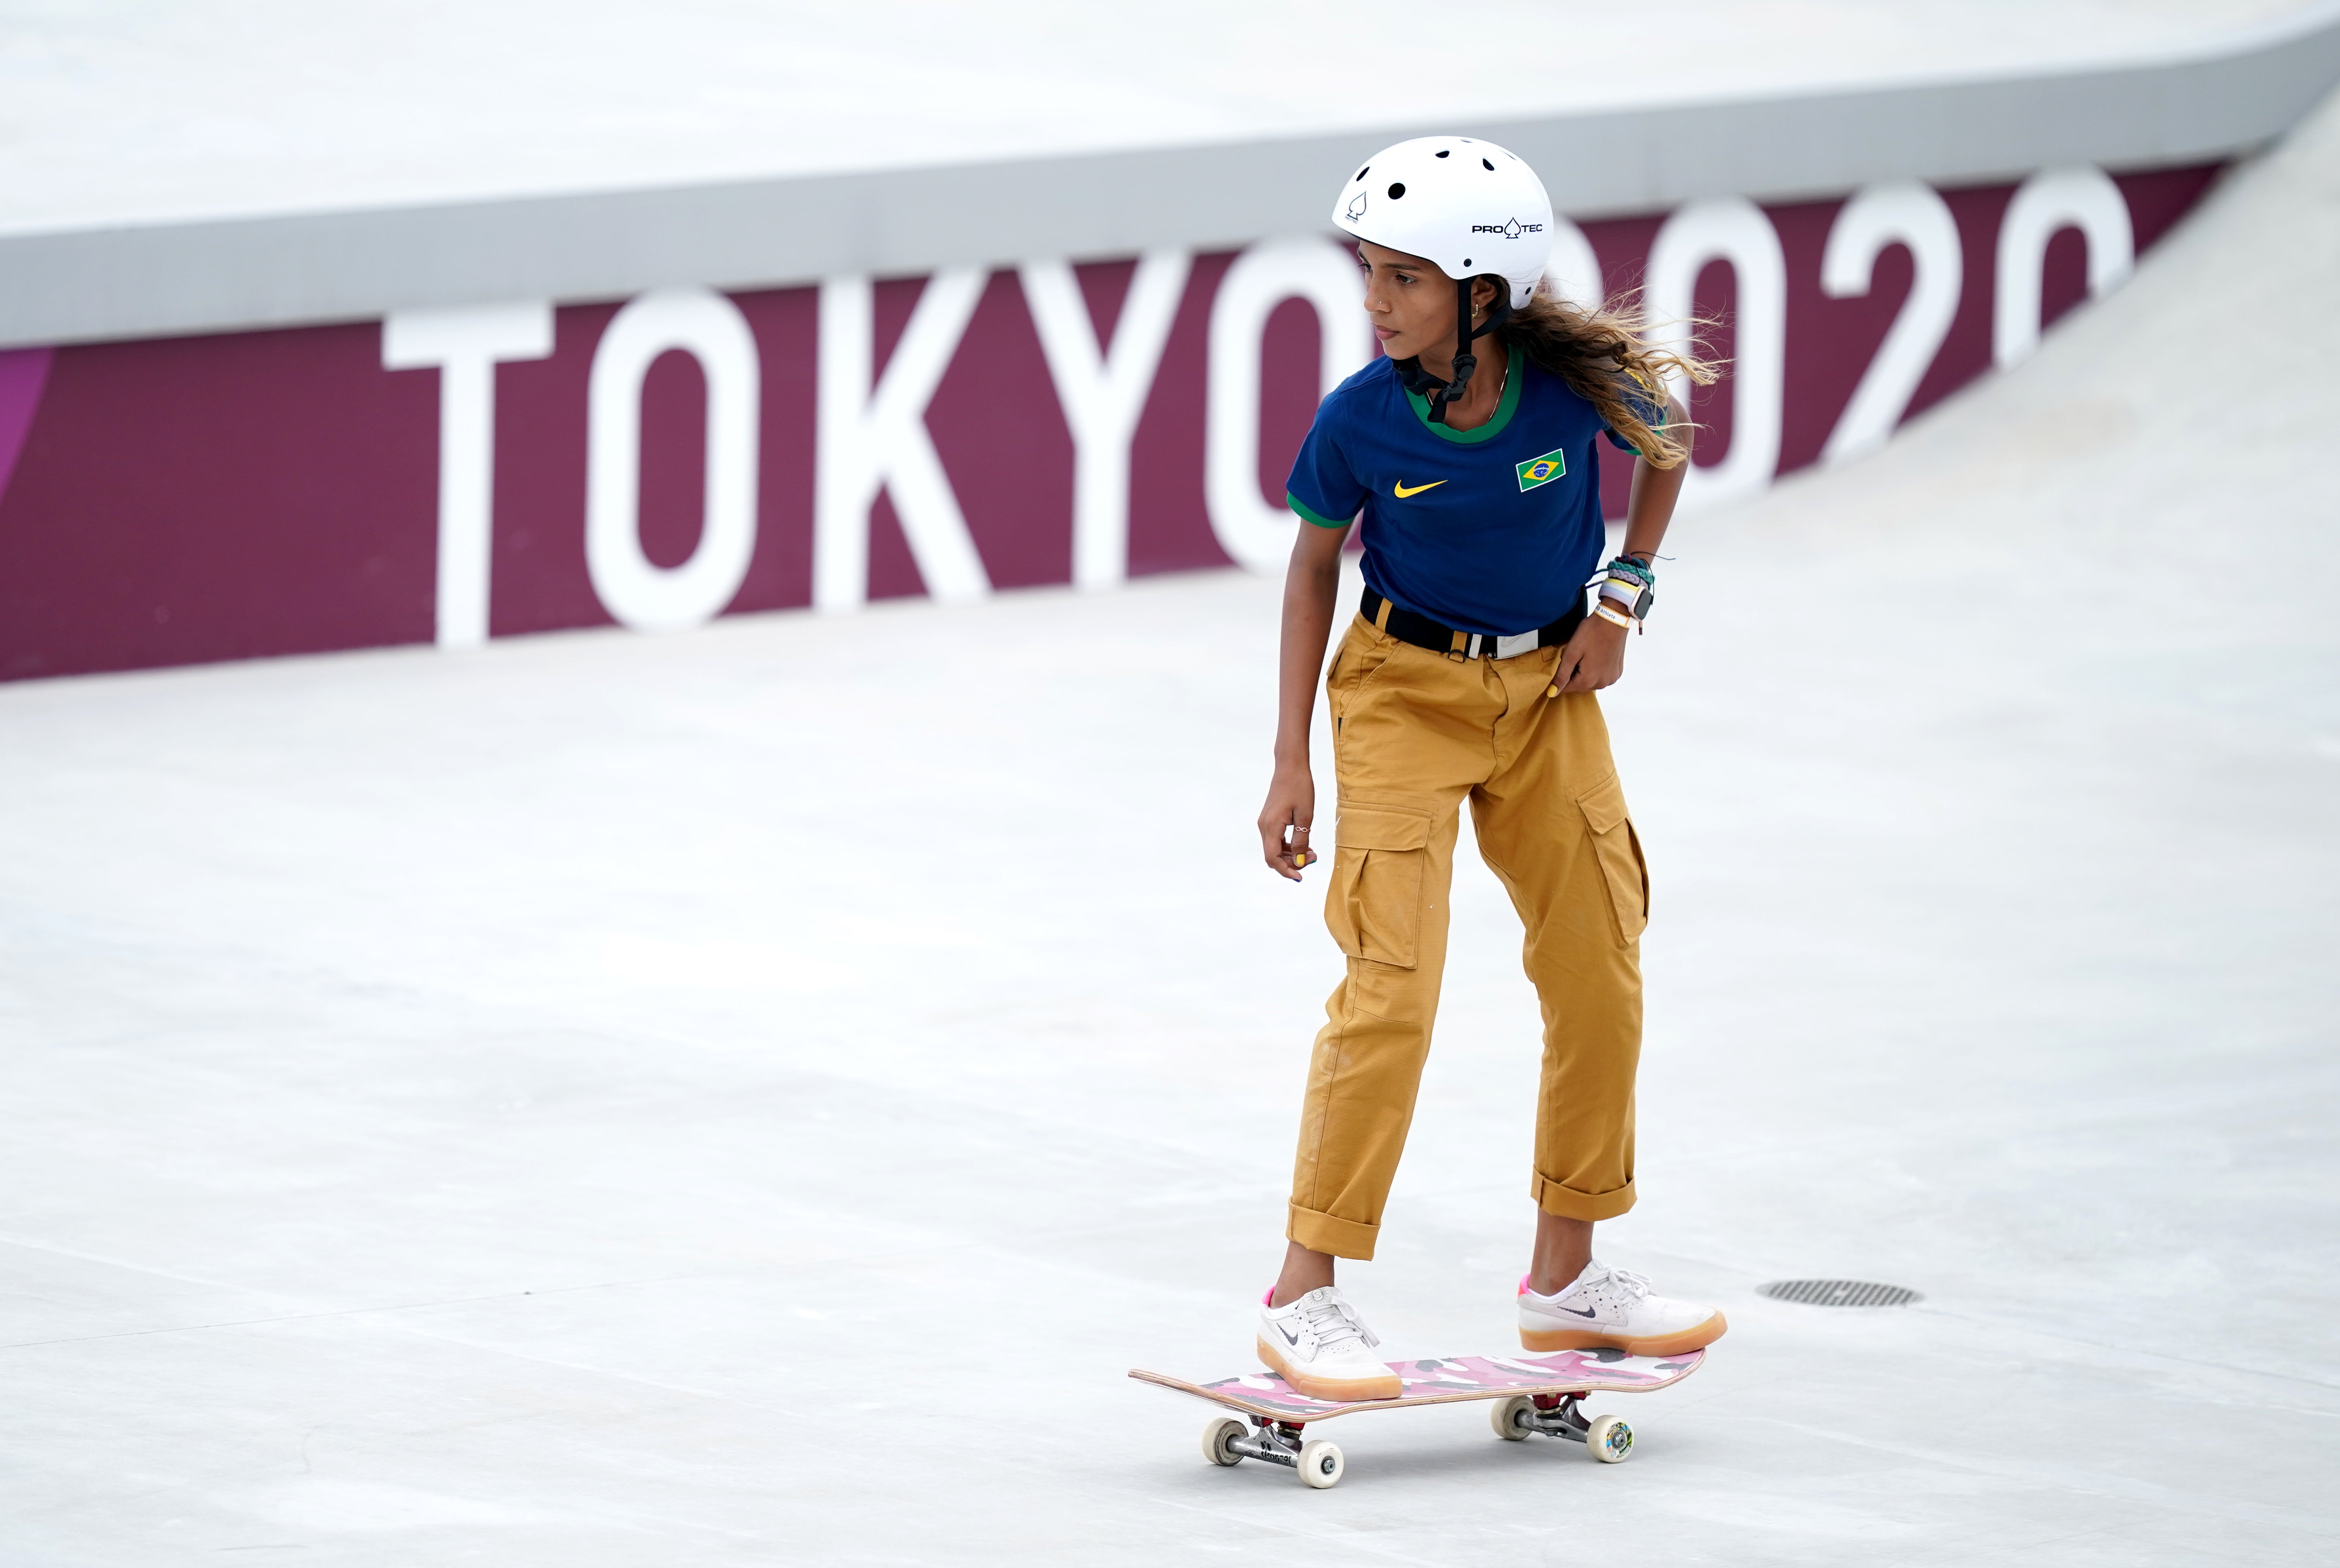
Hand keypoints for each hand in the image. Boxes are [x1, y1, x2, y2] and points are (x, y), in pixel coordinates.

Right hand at [1258, 760, 1316, 880]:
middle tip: (1314, 859)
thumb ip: (1301, 841)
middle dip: (1292, 863)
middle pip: (1272, 857)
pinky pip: (1276, 840)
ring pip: (1274, 849)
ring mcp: (1265, 823)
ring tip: (1312, 852)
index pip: (1273, 858)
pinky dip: (1288, 846)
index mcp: (1271, 826)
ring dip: (1291, 855)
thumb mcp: (1305, 816)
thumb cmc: (1300, 787)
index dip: (1286, 871)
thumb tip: (1298, 862)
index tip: (1301, 877)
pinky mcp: (1269, 819)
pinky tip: (1303, 844)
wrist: (1290, 766)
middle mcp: (1264, 826)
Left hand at [1552, 613, 1628, 693]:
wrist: (1614, 620)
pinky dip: (1596, 670)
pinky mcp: (1617, 671)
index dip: (1560, 678)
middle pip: (1579, 685)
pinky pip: (1602, 676)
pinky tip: (1595, 656)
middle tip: (1574, 655)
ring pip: (1591, 681)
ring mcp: (1611, 678)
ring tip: (1585, 655)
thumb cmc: (1591, 632)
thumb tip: (1553, 693)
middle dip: (1573, 674)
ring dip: (1585, 673)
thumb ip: (1562, 675)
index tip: (1561, 664)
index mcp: (1588, 680)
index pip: (1566, 688)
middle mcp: (1602, 683)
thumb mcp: (1571, 653)